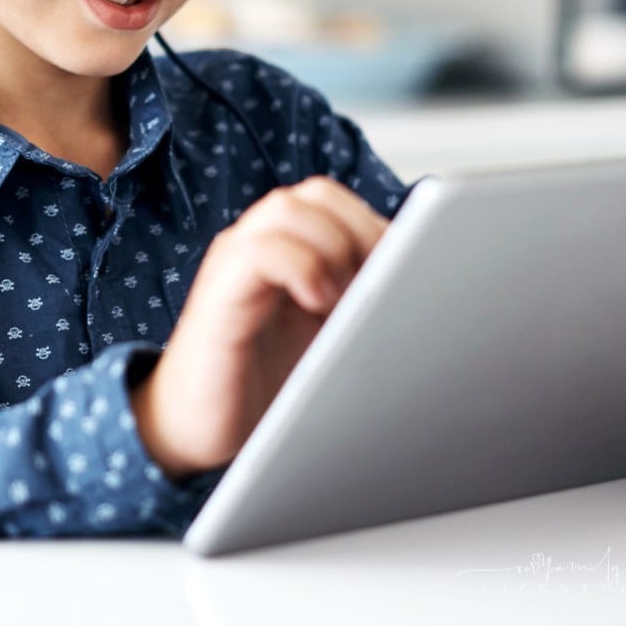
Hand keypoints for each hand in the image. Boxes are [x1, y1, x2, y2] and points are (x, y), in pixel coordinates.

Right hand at [129, 176, 387, 478]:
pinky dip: (300, 267)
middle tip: (375, 286)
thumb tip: (426, 283)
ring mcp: (235, 263)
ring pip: (287, 209)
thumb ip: (363, 299)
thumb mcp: (330, 334)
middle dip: (360, 234)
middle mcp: (259, 243)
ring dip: (332, 248)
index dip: (376, 228)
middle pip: (318, 195)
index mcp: (289, 246)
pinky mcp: (218, 294)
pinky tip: (317, 302)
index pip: (338, 201)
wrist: (199, 430)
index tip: (404, 274)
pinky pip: (259, 251)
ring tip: (343, 300)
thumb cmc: (265, 383)